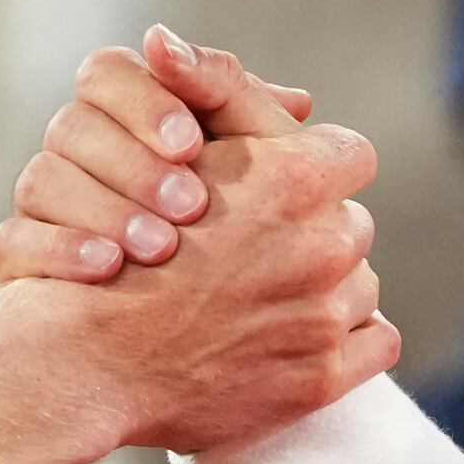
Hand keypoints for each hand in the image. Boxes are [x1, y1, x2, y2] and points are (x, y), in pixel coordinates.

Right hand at [0, 28, 326, 286]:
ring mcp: (41, 208)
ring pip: (41, 178)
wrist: (173, 349)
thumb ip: (278, 141)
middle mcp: (76, 154)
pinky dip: (63, 251)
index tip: (193, 145)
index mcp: (123, 116)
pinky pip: (13, 241)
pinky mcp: (20, 260)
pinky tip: (110, 270)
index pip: (108, 74)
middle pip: (73, 123)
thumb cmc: (235, 250)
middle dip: (136, 165)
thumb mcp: (264, 181)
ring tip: (162, 248)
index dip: (147, 102)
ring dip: (106, 208)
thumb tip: (300, 102)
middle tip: (192, 205)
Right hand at [0, 33, 390, 453]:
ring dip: (324, 289)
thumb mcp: (172, 147)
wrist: (86, 361)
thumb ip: (221, 94)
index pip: (349, 154)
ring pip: (360, 286)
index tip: (280, 187)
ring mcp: (324, 318)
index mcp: (296, 180)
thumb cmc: (117, 244)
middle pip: (351, 224)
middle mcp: (325, 246)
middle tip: (256, 251)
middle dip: (312, 233)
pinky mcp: (321, 380)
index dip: (313, 168)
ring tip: (259, 300)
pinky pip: (377, 344)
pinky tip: (291, 340)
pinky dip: (344, 343)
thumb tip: (267, 83)